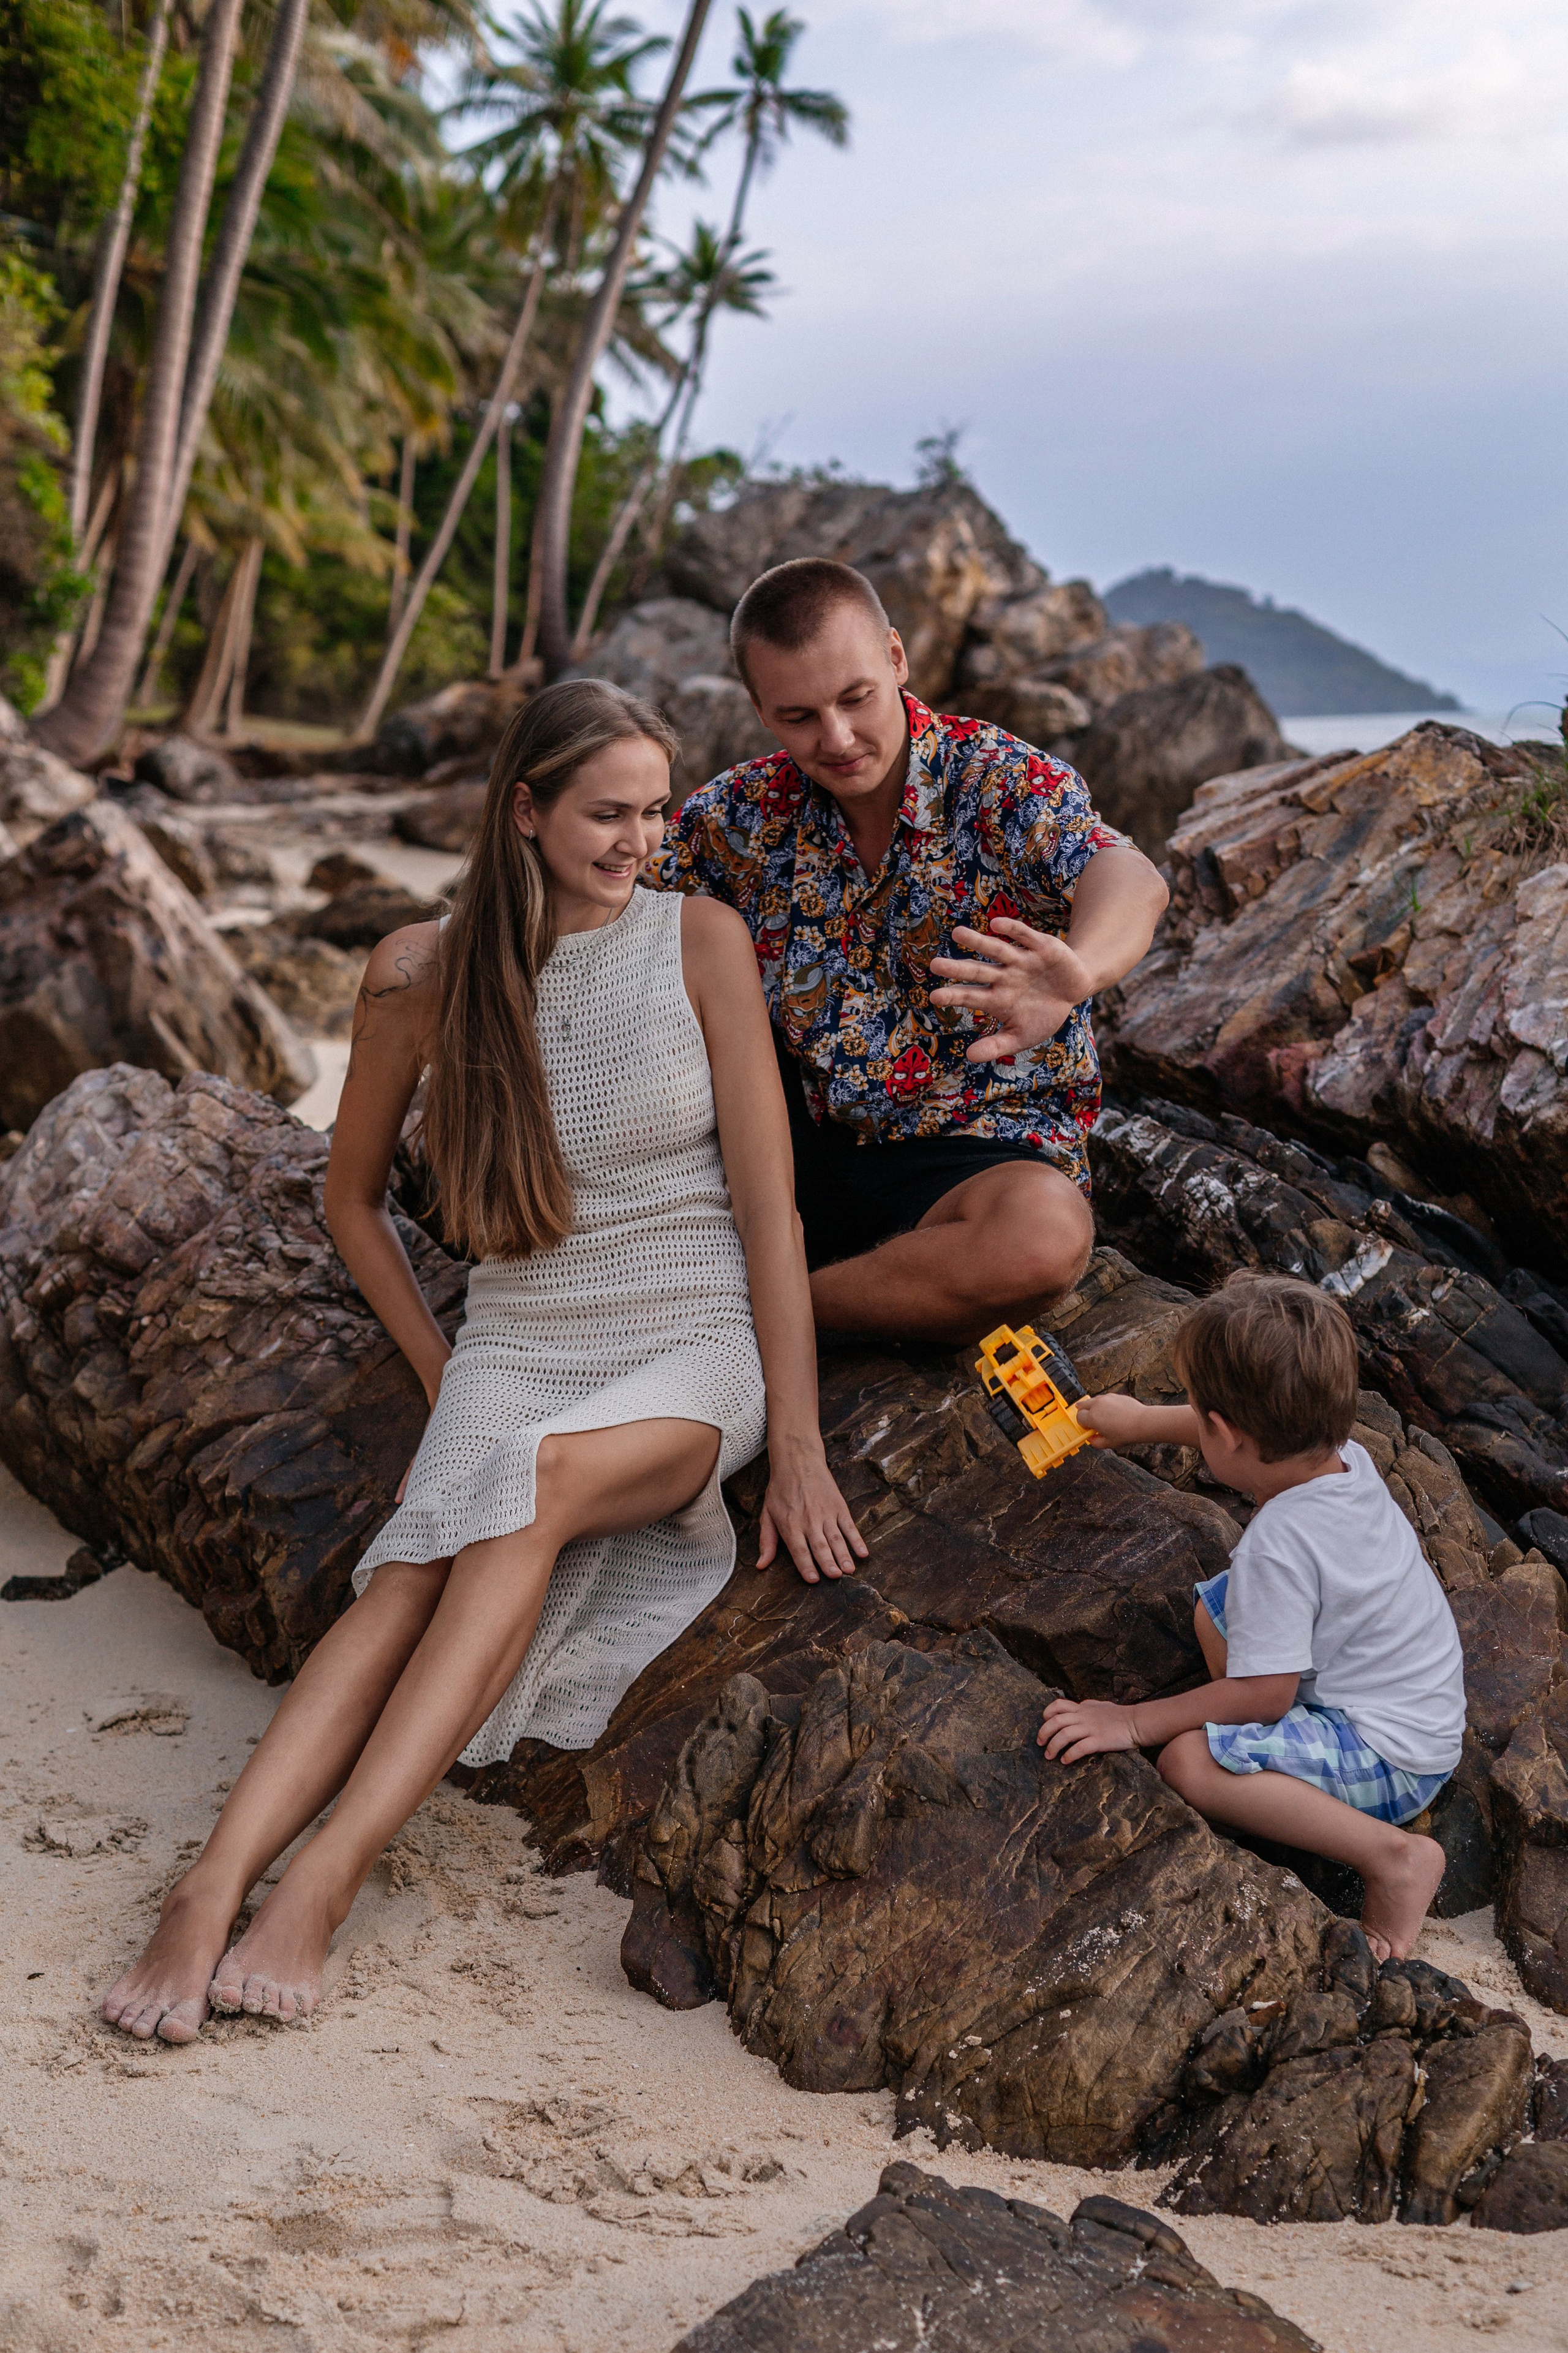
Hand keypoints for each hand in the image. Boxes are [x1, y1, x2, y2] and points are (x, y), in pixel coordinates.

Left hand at [757, 1439, 868, 1583]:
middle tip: (835, 1577)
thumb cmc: (780, 1490)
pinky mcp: (839, 1506)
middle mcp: (809, 1521)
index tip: (813, 1580)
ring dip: (843, 1555)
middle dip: (828, 1563)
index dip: (806, 1565)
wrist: (798, 1461)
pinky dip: (856, 1539)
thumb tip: (761, 1565)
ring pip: (836, 1538)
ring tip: (849, 1570)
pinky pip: (849, 1526)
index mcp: (790, 1525)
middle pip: (820, 1546)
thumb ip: (767, 1541)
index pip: (799, 1550)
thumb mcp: (767, 1514)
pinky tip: (862, 1553)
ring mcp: (826, 1513)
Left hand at [930, 918, 1092, 1064]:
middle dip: (958, 968)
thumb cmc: (1043, 1014)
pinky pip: (1024, 935)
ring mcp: (1021, 960)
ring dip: (978, 941)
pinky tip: (995, 924)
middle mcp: (1004, 976)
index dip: (954, 996)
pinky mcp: (1041, 946)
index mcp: (997, 998)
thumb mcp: (1022, 1036)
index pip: (971, 996)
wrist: (1074, 989)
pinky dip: (1011, 929)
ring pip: (996, 949)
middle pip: (977, 971)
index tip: (934, 997)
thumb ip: (996, 1046)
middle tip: (934, 965)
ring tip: (956, 933)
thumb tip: (969, 1057)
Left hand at [1037, 1695, 1141, 1761]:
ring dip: (1053, 1746)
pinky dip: (1069, 1755)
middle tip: (1040, 1744)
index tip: (1044, 1723)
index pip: (1058, 1705)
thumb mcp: (1101, 1705)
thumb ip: (1088, 1705)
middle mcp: (1084, 1717)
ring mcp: (1091, 1728)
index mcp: (1083, 1708)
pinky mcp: (1099, 1740)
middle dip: (1044, 1733)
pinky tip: (1065, 1761)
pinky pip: (1079, 1748)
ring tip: (1050, 1756)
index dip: (1047, 1714)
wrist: (1136, 1722)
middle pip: (1056, 1721)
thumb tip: (1080, 1705)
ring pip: (1064, 1735)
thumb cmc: (1119, 1715)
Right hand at [1076, 1392, 1150, 1448]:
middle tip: (1087, 1418)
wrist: (1142, 1422)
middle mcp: (1097, 1405)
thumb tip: (1091, 1439)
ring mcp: (1106, 1398)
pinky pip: (1104, 1398)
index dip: (1082, 1424)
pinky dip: (1103, 1403)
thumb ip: (1096, 1443)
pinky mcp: (1115, 1395)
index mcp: (1092, 1417)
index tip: (1087, 1428)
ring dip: (1092, 1407)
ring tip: (1098, 1414)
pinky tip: (1109, 1410)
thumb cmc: (1126, 1433)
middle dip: (1083, 1412)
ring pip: (1093, 1400)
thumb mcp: (1108, 1443)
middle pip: (1082, 1405)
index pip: (1079, 1417)